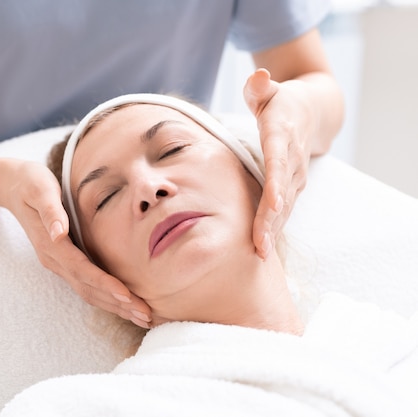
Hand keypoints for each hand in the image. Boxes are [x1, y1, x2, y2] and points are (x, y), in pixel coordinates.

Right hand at [4, 159, 152, 327]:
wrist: (12, 186)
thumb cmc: (30, 183)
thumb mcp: (39, 190)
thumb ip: (50, 211)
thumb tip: (58, 233)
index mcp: (50, 245)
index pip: (81, 270)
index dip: (105, 284)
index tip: (127, 296)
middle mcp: (53, 260)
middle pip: (88, 289)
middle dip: (117, 304)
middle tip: (146, 317)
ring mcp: (58, 263)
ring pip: (88, 292)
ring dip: (115, 307)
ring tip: (142, 317)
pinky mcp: (64, 262)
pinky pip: (87, 285)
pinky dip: (107, 297)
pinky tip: (125, 303)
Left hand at [243, 68, 312, 258]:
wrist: (312, 113)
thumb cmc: (281, 102)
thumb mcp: (269, 91)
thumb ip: (259, 87)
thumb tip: (258, 77)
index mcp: (281, 134)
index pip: (278, 160)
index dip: (276, 182)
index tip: (272, 203)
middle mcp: (291, 158)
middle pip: (281, 191)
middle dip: (270, 219)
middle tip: (260, 245)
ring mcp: (294, 175)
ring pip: (284, 205)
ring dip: (272, 229)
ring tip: (260, 253)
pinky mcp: (293, 185)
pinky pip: (283, 209)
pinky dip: (274, 227)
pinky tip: (263, 247)